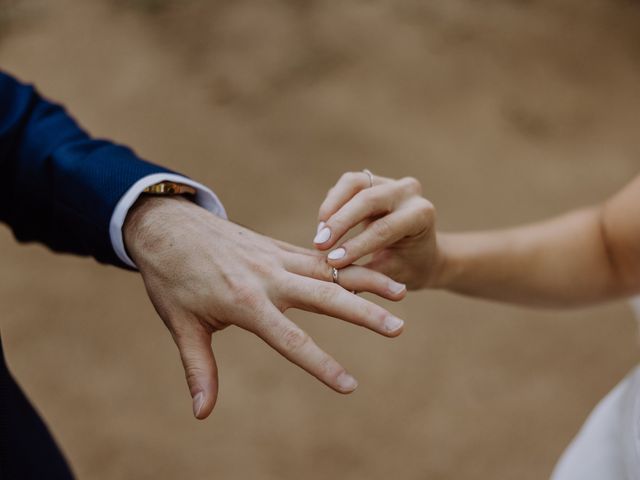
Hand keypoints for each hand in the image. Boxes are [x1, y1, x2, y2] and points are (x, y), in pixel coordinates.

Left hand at [124, 196, 405, 418]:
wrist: (168, 226)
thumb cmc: (171, 279)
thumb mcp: (181, 325)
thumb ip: (198, 369)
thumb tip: (202, 414)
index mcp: (245, 301)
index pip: (291, 340)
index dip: (321, 365)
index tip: (351, 385)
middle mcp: (268, 277)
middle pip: (325, 296)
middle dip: (364, 314)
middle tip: (398, 328)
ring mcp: (276, 258)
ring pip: (331, 271)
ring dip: (367, 282)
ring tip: (402, 293)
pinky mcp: (277, 248)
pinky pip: (319, 257)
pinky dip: (346, 265)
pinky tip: (369, 270)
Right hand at [314, 171, 438, 289]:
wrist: (419, 252)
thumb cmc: (408, 267)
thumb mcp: (392, 274)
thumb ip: (367, 274)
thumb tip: (334, 276)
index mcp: (421, 214)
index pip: (384, 228)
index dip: (356, 245)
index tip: (332, 262)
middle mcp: (408, 192)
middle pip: (368, 199)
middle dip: (340, 222)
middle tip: (319, 244)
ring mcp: (390, 182)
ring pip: (353, 183)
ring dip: (331, 208)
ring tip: (320, 235)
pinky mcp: (372, 180)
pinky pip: (347, 185)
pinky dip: (332, 204)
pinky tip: (323, 227)